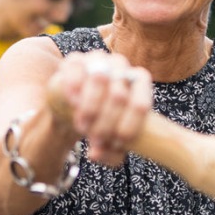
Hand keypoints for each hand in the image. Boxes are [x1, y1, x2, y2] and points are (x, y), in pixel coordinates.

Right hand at [48, 51, 152, 166]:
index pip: (141, 103)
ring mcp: (98, 59)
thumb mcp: (110, 142)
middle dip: (105, 124)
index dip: (130, 126)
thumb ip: (110, 153)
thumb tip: (95, 154)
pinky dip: (75, 90)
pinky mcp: (75, 59)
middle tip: (95, 141)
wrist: (74, 105)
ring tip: (82, 126)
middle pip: (118, 96)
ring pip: (100, 79)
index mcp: (140, 82)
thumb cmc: (100, 121)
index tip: (118, 143)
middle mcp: (122, 66)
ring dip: (90, 108)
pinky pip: (76, 71)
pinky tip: (73, 104)